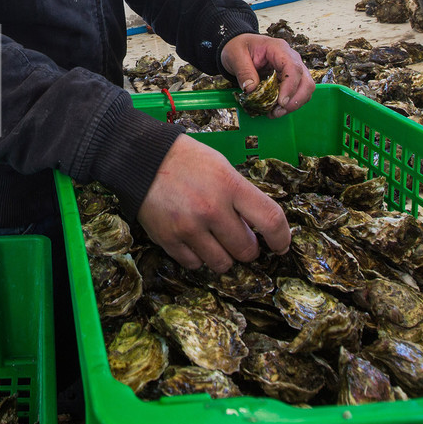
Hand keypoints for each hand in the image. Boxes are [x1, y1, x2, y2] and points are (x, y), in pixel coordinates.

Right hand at [137, 135, 290, 271]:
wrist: (140, 159)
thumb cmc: (185, 160)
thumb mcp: (221, 166)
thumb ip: (241, 194)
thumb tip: (257, 225)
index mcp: (230, 185)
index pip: (270, 220)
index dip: (282, 238)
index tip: (280, 246)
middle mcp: (212, 209)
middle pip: (247, 250)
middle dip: (248, 248)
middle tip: (240, 239)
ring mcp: (189, 227)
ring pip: (222, 263)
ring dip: (224, 256)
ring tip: (215, 240)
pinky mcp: (168, 239)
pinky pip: (194, 264)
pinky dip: (198, 257)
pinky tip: (194, 240)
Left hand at [220, 32, 313, 115]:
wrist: (241, 47)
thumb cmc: (239, 47)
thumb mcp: (235, 56)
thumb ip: (244, 71)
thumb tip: (251, 89)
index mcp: (278, 49)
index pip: (293, 68)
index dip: (290, 86)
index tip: (281, 102)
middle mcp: (291, 58)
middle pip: (306, 81)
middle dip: (295, 100)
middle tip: (278, 111)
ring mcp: (293, 69)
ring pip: (305, 89)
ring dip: (293, 104)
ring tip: (274, 112)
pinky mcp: (290, 79)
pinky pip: (297, 93)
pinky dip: (289, 104)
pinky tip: (275, 109)